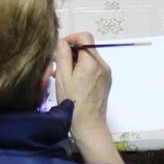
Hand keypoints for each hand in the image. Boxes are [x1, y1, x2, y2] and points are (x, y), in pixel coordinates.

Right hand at [54, 31, 120, 163]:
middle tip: (57, 64)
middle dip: (71, 52)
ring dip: (75, 61)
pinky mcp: (105, 80)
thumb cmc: (73, 104)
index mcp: (92, 62)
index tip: (59, 49)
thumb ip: (62, 56)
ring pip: (89, 57)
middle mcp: (102, 65)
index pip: (84, 37)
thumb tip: (61, 41)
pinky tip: (71, 81)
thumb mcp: (62, 78)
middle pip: (86, 47)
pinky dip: (82, 69)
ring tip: (62, 75)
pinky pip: (92, 67)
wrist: (89, 126)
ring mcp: (105, 73)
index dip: (71, 39)